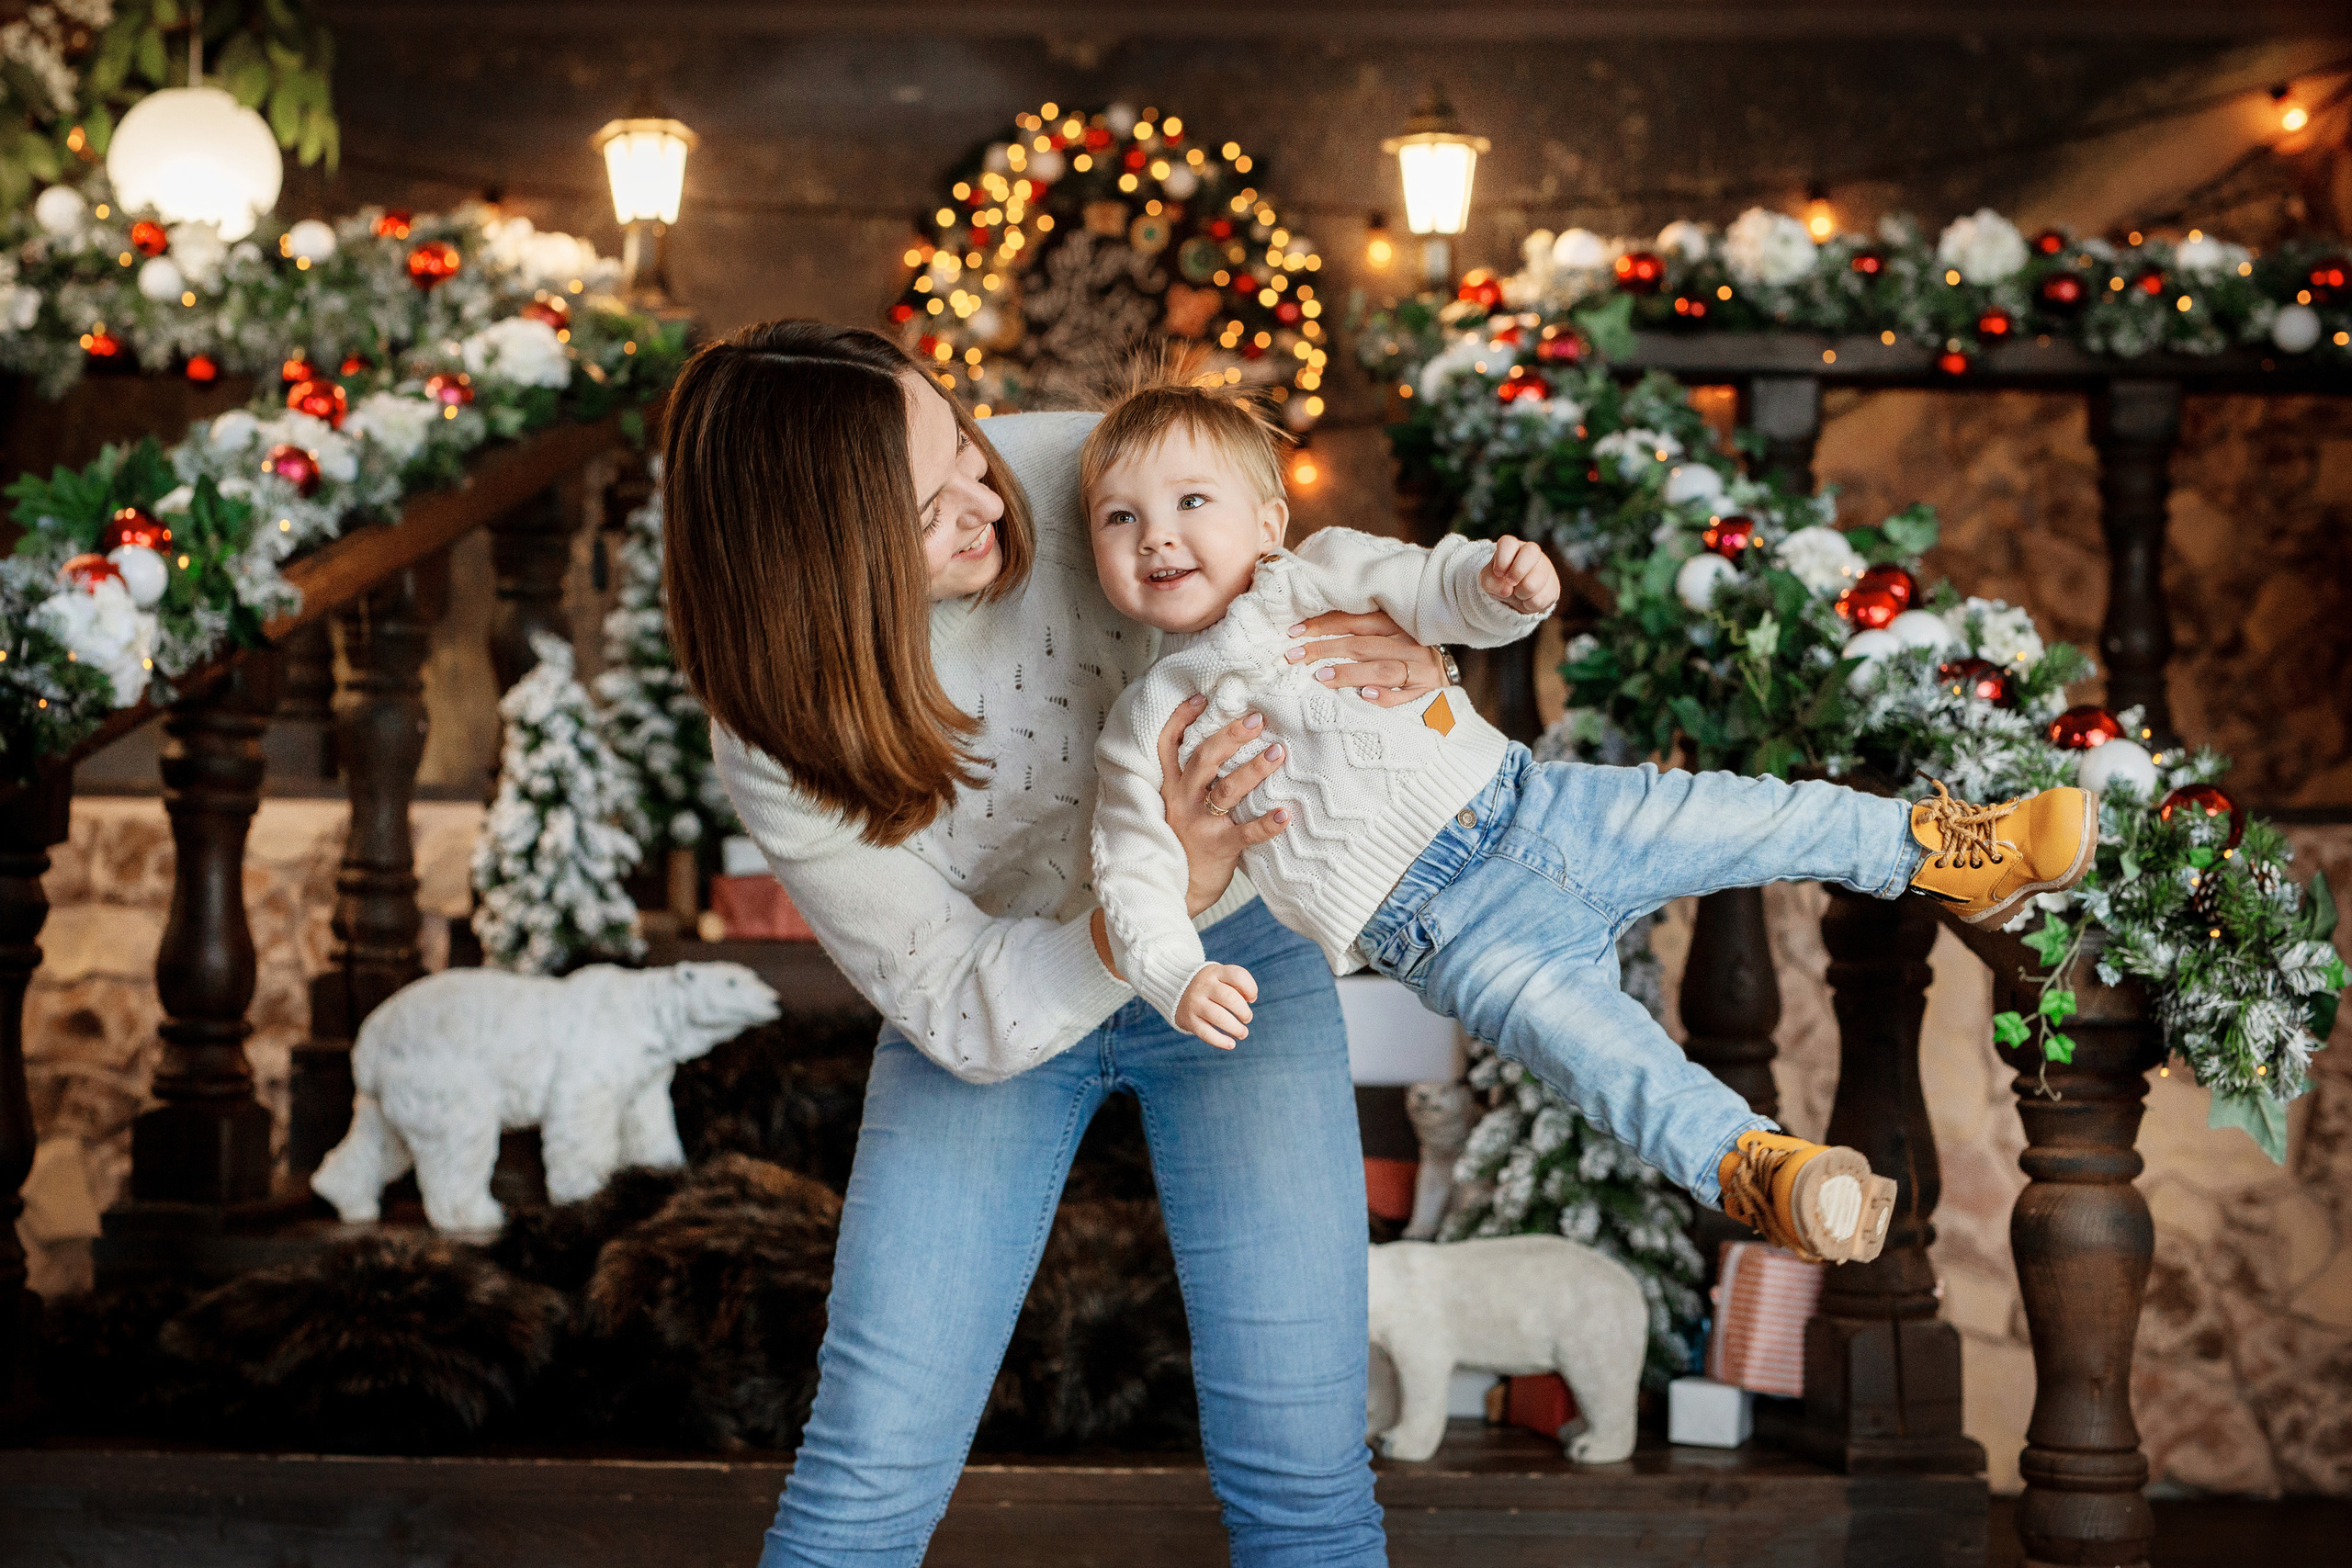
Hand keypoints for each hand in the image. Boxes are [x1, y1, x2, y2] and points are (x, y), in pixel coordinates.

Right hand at [1159, 694, 1291, 916]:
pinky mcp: (1220, 846)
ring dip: (1254, 770)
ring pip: (1226, 790)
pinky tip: (1287, 814)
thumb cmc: (1186, 839)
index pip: (1168, 744)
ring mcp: (1200, 824)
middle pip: (1203, 760)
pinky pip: (1246, 833)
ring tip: (1278, 753)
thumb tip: (1228, 740)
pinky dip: (1268, 823)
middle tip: (1257, 719)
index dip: (1181, 719)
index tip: (1202, 697)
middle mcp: (1183, 800)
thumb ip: (1194, 778)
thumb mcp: (1179, 803)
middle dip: (1230, 736)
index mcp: (1172, 786)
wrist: (1180, 888)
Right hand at [1175, 963, 1257, 1049]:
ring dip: (1236, 1028)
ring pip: (1219, 1017)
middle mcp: (1203, 985)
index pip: (1238, 976)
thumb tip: (1249, 1000)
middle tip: (1247, 1018)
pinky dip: (1220, 1041)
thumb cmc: (1209, 985)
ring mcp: (1195, 1003)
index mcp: (1215, 972)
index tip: (1252, 999)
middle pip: (1230, 998)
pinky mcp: (1189, 1020)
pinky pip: (1206, 1033)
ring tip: (1243, 1033)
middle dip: (1244, 1011)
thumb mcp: (1220, 976)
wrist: (1175, 989)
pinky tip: (1231, 1044)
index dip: (1251, 988)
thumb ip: (1237, 985)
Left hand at [1282, 608, 1448, 707]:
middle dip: (1325, 649)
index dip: (1322, 625)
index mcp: (1392, 622)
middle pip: (1361, 645)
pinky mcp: (1425, 688)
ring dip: (1350, 673)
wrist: (1448, 665)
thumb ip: (1357, 629)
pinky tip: (1366, 697)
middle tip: (1295, 656)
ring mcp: (1417, 666)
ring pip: (1381, 668)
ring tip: (1322, 677)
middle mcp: (1405, 641)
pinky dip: (1386, 696)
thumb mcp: (1387, 630)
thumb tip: (1310, 633)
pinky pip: (1405, 695)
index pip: (1352, 621)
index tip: (1294, 633)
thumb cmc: (1407, 647)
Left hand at [1481, 535, 1559, 615]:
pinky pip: (1542, 598)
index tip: (1498, 573)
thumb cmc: (1501, 582)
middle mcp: (1531, 552)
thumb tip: (1507, 589)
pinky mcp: (1553, 586)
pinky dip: (1530, 604)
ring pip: (1534, 582)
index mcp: (1512, 546)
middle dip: (1518, 571)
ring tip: (1518, 593)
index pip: (1508, 543)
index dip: (1502, 559)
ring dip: (1521, 594)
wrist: (1516, 597)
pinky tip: (1528, 600)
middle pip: (1531, 551)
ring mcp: (1545, 567)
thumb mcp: (1488, 581)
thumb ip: (1490, 582)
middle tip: (1511, 582)